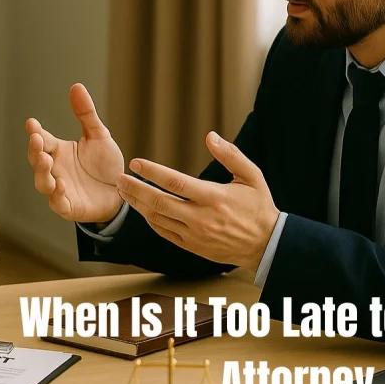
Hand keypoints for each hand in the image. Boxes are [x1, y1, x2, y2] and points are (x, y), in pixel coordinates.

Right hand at [26, 84, 125, 223]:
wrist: (122, 192)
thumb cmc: (105, 165)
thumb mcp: (98, 136)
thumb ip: (86, 114)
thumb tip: (76, 86)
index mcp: (59, 151)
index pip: (42, 139)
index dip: (35, 132)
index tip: (31, 123)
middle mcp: (55, 169)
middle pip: (36, 159)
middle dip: (34, 149)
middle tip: (37, 139)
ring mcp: (60, 188)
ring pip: (42, 182)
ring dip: (41, 172)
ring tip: (45, 160)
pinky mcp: (68, 206)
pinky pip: (58, 202)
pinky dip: (57, 195)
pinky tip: (62, 184)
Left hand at [116, 131, 279, 270]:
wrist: (266, 245)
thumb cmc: (258, 207)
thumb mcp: (252, 176)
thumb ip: (231, 155)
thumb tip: (210, 136)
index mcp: (214, 198)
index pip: (175, 183)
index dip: (152, 172)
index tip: (135, 163)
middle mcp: (201, 218)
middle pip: (159, 202)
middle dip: (135, 189)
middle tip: (118, 178)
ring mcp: (194, 235)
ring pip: (158, 219)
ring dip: (137, 204)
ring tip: (123, 191)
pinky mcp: (192, 246)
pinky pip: (164, 232)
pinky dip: (150, 220)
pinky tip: (141, 208)